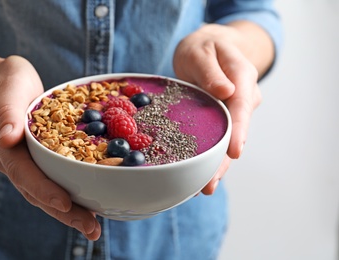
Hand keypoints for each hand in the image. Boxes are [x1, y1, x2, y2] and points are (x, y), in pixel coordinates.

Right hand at [0, 55, 100, 239]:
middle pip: (37, 191)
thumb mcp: (7, 85)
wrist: (2, 83)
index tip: (65, 204)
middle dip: (64, 212)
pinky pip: (52, 180)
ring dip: (69, 211)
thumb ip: (7, 111)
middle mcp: (13, 160)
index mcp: (4, 145)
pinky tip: (89, 205)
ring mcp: (25, 162)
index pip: (23, 172)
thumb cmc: (7, 80)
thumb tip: (6, 138)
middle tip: (91, 229)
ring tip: (94, 227)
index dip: (43, 189)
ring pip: (45, 192)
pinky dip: (70, 195)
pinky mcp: (37, 160)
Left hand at [173, 24, 263, 194]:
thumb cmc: (204, 47)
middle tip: (209, 183)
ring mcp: (234, 109)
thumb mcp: (202, 51)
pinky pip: (219, 137)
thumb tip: (225, 92)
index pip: (242, 106)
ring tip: (204, 187)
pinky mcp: (223, 117)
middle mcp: (243, 96)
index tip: (234, 152)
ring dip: (217, 164)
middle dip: (224, 159)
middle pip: (236, 131)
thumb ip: (212, 72)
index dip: (238, 130)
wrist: (209, 47)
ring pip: (228, 139)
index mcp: (242, 76)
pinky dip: (211, 155)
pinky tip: (201, 173)